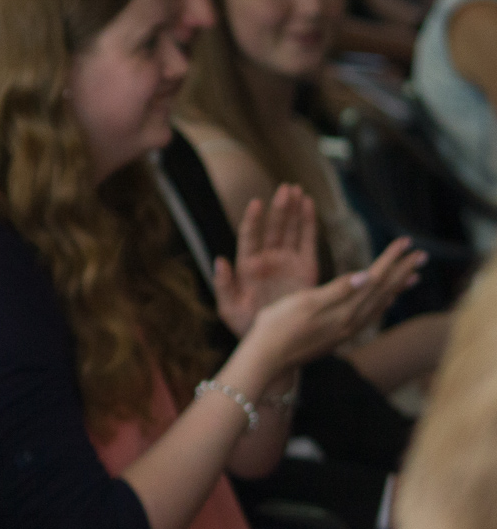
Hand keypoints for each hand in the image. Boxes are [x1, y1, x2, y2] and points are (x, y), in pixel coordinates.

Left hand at [214, 184, 317, 336]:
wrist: (275, 341)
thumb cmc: (247, 327)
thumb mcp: (229, 309)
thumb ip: (223, 286)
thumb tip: (219, 260)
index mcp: (247, 266)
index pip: (250, 236)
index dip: (253, 219)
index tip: (256, 203)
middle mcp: (267, 259)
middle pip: (273, 228)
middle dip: (279, 208)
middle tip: (286, 188)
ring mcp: (287, 261)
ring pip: (290, 230)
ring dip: (293, 210)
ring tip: (297, 190)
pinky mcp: (306, 268)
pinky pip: (307, 241)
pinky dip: (308, 223)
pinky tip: (309, 204)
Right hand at [245, 235, 426, 370]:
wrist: (266, 359)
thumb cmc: (276, 327)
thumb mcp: (303, 303)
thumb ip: (336, 290)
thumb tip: (367, 275)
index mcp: (342, 310)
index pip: (374, 279)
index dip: (390, 259)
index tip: (406, 242)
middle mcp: (350, 322)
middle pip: (383, 292)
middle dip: (402, 271)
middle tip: (422, 255)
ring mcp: (345, 331)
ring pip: (378, 306)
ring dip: (396, 289)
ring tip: (413, 277)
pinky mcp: (337, 337)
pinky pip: (368, 317)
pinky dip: (381, 305)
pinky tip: (383, 302)